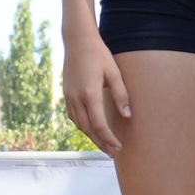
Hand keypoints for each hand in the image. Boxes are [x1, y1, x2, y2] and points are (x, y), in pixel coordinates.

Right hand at [62, 34, 132, 152]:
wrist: (77, 41)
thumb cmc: (98, 54)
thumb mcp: (114, 72)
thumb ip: (121, 94)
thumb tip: (127, 115)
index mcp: (89, 94)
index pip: (99, 125)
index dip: (108, 139)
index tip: (119, 147)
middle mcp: (76, 98)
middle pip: (88, 129)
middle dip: (101, 143)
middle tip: (113, 153)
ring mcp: (69, 97)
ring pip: (79, 125)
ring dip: (92, 137)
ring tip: (104, 145)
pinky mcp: (66, 94)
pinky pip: (74, 117)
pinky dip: (83, 126)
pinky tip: (91, 129)